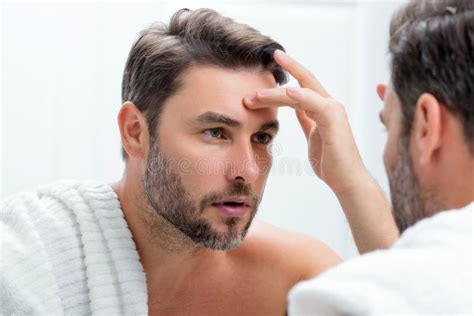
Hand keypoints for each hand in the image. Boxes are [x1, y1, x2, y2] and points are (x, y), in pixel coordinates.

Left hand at [244, 50, 368, 194]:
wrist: (346, 181)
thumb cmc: (330, 162)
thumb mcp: (313, 135)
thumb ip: (306, 120)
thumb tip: (296, 110)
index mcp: (323, 108)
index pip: (303, 86)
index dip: (289, 74)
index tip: (270, 67)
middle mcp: (329, 105)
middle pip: (305, 80)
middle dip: (286, 69)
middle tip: (266, 64)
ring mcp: (333, 111)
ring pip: (301, 93)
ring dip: (277, 93)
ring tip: (255, 96)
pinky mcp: (333, 120)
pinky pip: (315, 103)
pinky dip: (301, 96)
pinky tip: (287, 92)